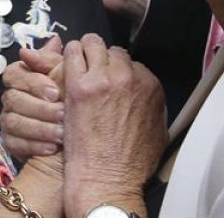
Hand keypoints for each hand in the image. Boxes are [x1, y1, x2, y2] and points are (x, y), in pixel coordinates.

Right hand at [0, 36, 64, 158]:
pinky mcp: (11, 142)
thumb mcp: (66, 79)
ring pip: (13, 121)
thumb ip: (57, 62)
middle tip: (63, 114)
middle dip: (40, 108)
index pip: (14, 73)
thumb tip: (55, 41)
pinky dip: (34, 145)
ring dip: (40, 128)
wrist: (76, 140)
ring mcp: (9, 120)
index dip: (34, 82)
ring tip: (61, 133)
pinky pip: (15, 143)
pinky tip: (51, 147)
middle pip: (13, 98)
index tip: (56, 92)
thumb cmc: (69, 104)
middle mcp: (12, 97)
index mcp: (22, 78)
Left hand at [62, 35, 166, 217]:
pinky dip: (69, 55)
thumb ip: (155, 108)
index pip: (132, 63)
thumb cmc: (130, 164)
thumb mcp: (158, 132)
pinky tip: (66, 64)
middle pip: (113, 51)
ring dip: (86, 52)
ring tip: (78, 63)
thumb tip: (150, 101)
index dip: (118, 70)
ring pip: (93, 44)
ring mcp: (104, 79)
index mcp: (150, 87)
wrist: (108, 178)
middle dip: (103, 59)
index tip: (109, 79)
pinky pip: (72, 52)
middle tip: (92, 71)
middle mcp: (129, 77)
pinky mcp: (79, 85)